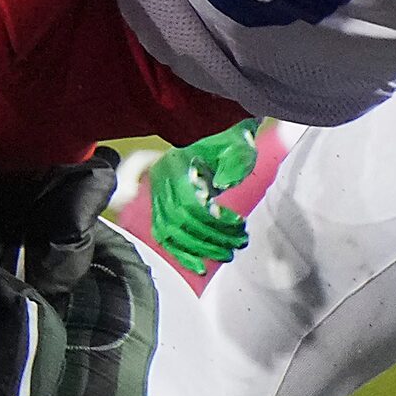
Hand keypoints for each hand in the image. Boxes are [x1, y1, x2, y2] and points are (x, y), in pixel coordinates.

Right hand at [146, 119, 261, 273]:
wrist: (211, 130)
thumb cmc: (226, 140)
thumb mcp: (235, 146)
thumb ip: (231, 164)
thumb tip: (223, 186)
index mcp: (176, 166)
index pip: (189, 204)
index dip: (214, 221)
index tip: (238, 225)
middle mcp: (161, 182)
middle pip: (180, 222)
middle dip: (211, 239)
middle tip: (237, 244)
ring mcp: (157, 195)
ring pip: (170, 233)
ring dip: (199, 250)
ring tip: (227, 254)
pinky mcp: (159, 207)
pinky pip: (164, 236)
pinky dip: (181, 254)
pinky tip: (199, 266)